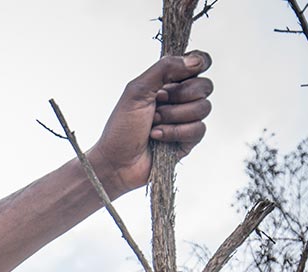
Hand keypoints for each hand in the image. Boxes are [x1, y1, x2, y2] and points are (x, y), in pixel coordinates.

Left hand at [89, 50, 213, 196]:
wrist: (116, 161)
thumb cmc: (121, 127)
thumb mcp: (137, 91)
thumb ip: (164, 69)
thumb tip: (195, 60)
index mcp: (167, 83)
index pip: (197, 63)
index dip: (197, 63)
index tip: (187, 70)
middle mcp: (179, 99)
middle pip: (204, 86)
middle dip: (179, 95)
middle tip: (157, 103)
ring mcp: (185, 120)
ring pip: (203, 108)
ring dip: (173, 116)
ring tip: (153, 123)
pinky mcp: (188, 140)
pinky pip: (198, 129)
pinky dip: (175, 132)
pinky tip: (157, 136)